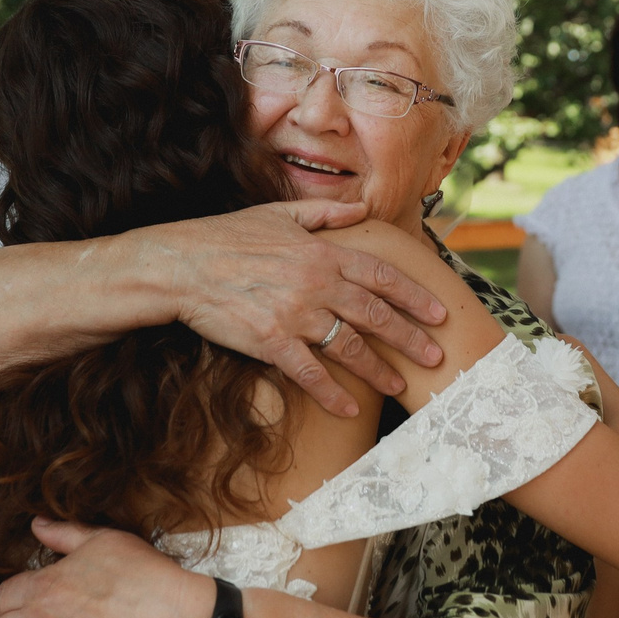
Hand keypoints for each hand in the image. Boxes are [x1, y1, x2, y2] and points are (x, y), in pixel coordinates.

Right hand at [157, 201, 448, 417]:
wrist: (181, 265)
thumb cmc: (226, 236)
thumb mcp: (279, 213)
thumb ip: (325, 213)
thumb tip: (362, 209)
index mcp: (322, 251)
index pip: (381, 275)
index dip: (413, 296)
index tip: (438, 312)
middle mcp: (316, 283)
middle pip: (375, 315)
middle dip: (410, 337)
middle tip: (435, 357)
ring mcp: (295, 314)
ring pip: (350, 346)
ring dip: (379, 370)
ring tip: (399, 386)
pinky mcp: (271, 341)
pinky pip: (310, 372)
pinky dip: (333, 392)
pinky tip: (350, 408)